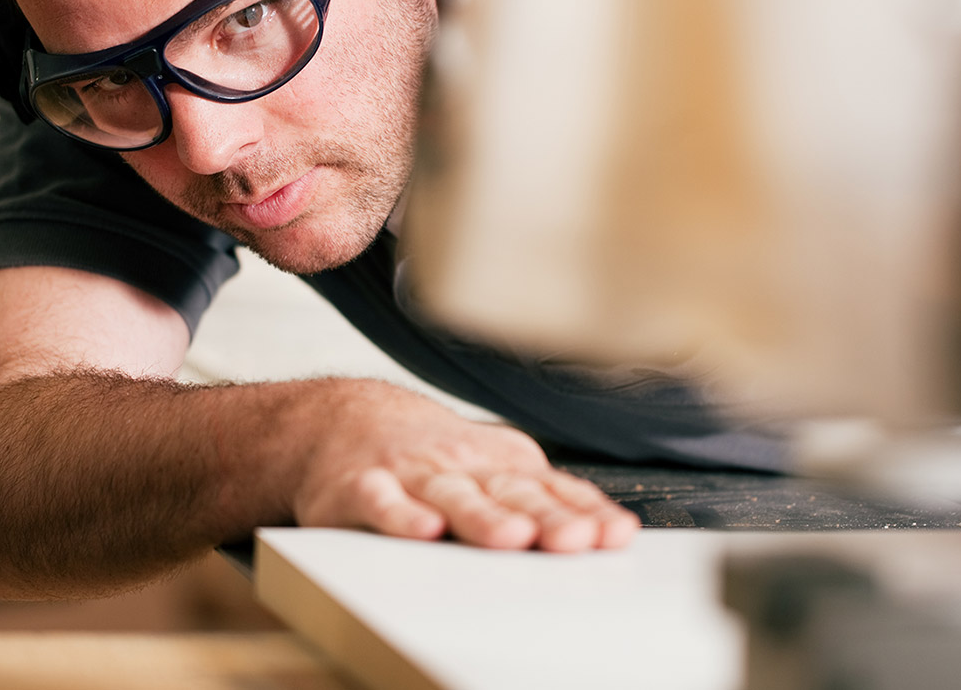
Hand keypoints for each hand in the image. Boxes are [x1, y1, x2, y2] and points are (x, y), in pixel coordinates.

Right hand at [292, 381, 638, 551]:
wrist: (345, 420)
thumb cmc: (433, 458)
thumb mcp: (492, 468)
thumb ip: (545, 497)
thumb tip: (610, 528)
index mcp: (498, 466)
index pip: (550, 490)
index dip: (583, 512)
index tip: (614, 534)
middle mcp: (461, 467)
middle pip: (509, 495)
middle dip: (545, 517)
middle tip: (574, 539)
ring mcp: (412, 475)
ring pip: (452, 496)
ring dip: (482, 517)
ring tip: (512, 537)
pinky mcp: (362, 488)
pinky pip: (382, 502)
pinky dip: (402, 515)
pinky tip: (423, 529)